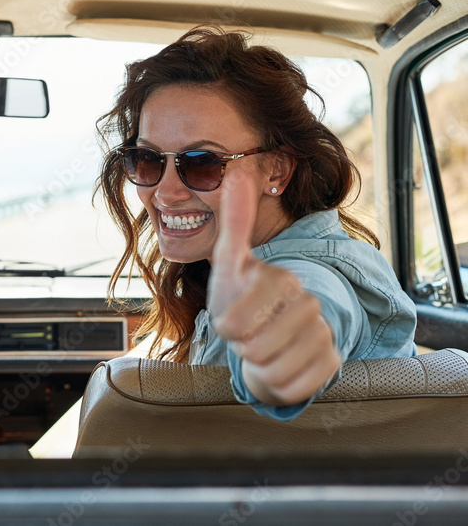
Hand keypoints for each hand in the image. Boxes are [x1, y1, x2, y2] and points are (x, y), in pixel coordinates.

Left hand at [207, 172, 340, 405]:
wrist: (264, 333)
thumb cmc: (239, 297)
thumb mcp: (229, 259)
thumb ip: (234, 219)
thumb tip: (238, 169)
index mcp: (281, 280)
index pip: (238, 319)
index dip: (227, 326)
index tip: (230, 320)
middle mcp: (309, 305)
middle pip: (256, 346)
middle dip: (241, 346)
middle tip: (246, 336)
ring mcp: (322, 334)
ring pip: (273, 369)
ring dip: (257, 365)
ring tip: (259, 348)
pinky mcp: (329, 364)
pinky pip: (292, 386)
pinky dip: (276, 383)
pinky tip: (277, 365)